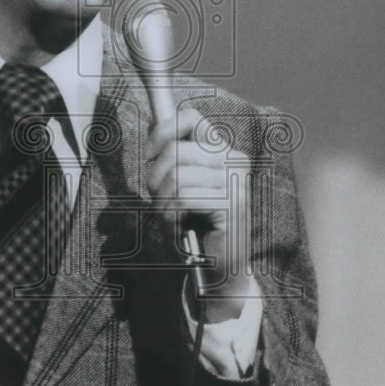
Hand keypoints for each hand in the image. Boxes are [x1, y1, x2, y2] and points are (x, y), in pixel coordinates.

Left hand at [144, 107, 253, 315]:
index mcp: (222, 150)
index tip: (149, 156)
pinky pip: (183, 197)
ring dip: (163, 204)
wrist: (216, 268)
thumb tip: (153, 125)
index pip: (190, 117)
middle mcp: (233, 159)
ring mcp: (235, 180)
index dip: (161, 132)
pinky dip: (171, 216)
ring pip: (176, 176)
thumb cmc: (195, 226)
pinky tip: (180, 228)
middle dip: (155, 180)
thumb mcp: (181, 185)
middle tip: (163, 202)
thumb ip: (173, 156)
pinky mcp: (232, 203)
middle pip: (174, 150)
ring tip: (173, 218)